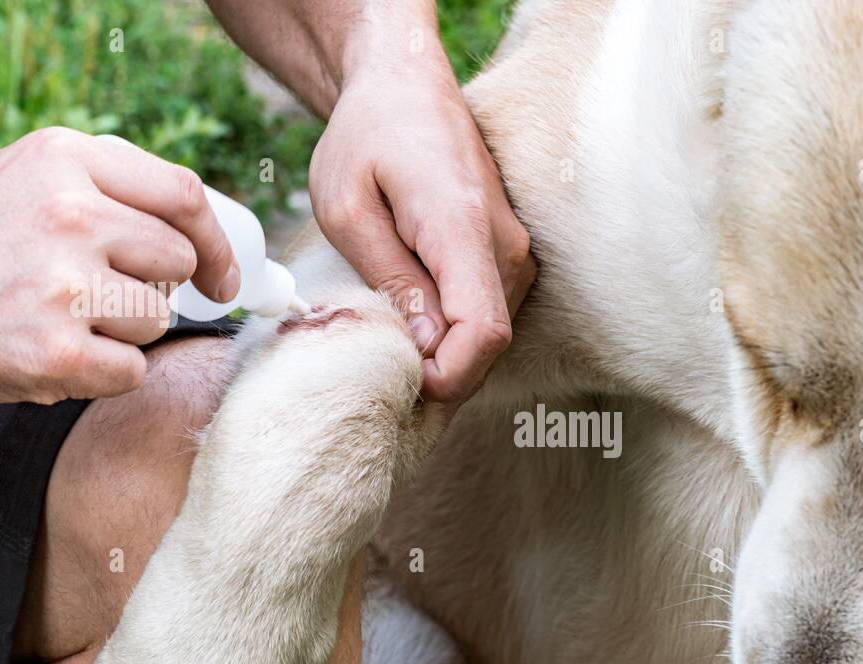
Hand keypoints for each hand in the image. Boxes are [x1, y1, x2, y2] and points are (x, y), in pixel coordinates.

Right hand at [0, 127, 239, 407]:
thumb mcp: (7, 182)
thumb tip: (185, 223)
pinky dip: (99, 375)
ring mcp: (65, 282)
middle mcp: (69, 212)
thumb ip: (91, 188)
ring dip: (121, 333)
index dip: (215, 241)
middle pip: (177, 263)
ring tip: (53, 321)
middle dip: (152, 290)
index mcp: (62, 159)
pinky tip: (48, 357)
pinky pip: (131, 371)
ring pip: (157, 319)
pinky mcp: (59, 350)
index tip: (224, 275)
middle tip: (97, 300)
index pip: (182, 194)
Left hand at [308, 28, 535, 403]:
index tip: (402, 379)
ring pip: (489, 336)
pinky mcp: (510, 257)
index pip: (482, 331)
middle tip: (380, 369)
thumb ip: (390, 278)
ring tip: (390, 335)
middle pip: (487, 344)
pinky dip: (453, 333)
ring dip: (444, 353)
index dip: (447, 375)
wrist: (407, 85)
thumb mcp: (348, 208)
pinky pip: (488, 315)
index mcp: (463, 226)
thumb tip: (425, 346)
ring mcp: (515, 251)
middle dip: (440, 373)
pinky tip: (412, 321)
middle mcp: (505, 243)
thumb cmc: (367, 137)